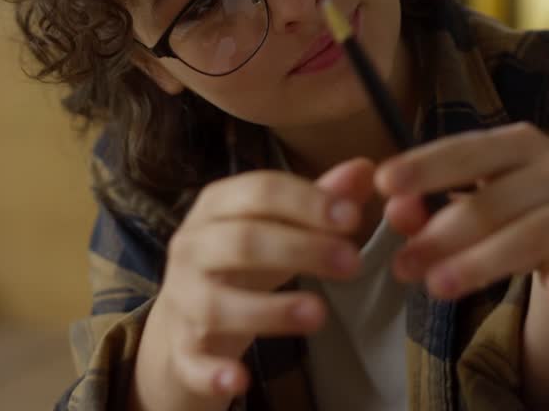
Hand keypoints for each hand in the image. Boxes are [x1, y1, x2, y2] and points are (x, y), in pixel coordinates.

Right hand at [145, 158, 375, 402]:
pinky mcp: (182, 350)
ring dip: (270, 309)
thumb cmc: (242, 264)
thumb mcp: (278, 227)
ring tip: (320, 314)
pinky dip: (215, 370)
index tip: (352, 216)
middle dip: (300, 249)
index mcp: (216, 208)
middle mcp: (192, 248)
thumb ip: (319, 200)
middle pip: (242, 242)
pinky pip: (194, 362)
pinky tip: (242, 379)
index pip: (259, 191)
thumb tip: (366, 169)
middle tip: (353, 263)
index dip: (307, 202)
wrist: (186, 322)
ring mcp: (183, 300)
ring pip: (217, 304)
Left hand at [374, 122, 548, 304]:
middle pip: (494, 202)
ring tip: (437, 288)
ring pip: (533, 236)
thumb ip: (430, 208)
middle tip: (400, 267)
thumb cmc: (518, 216)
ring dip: (483, 263)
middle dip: (442, 235)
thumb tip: (394, 209)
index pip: (469, 152)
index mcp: (521, 144)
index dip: (426, 166)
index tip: (383, 183)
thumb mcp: (473, 206)